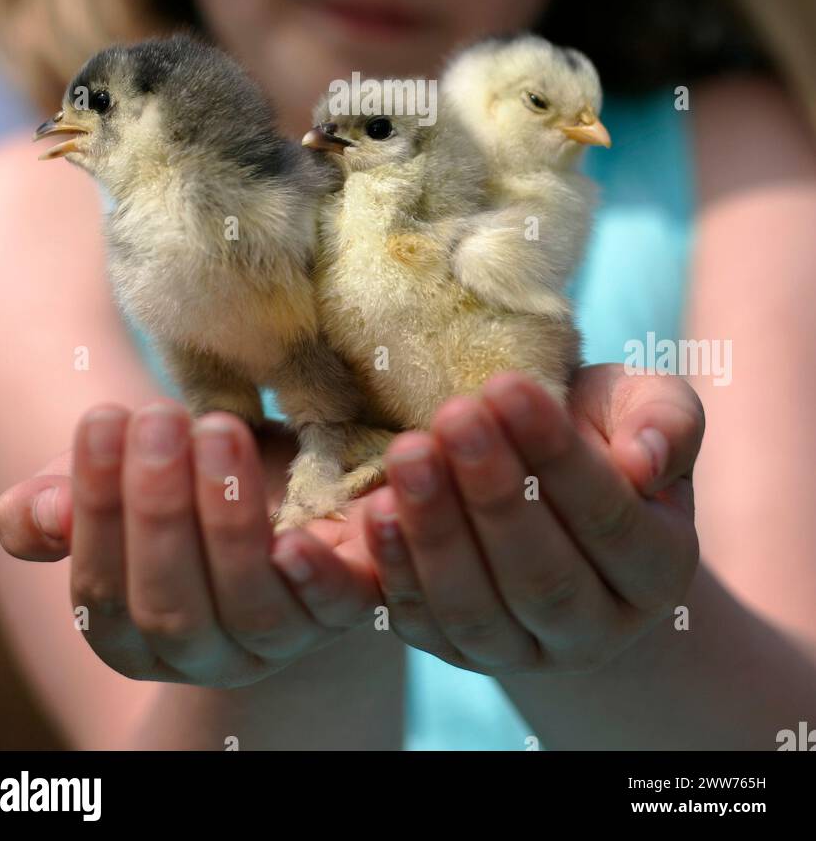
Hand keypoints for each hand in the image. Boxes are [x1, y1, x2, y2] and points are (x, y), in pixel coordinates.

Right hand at [0, 402, 378, 686]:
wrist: (296, 485)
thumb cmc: (188, 480)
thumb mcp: (119, 484)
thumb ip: (57, 505)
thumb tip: (43, 513)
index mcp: (134, 634)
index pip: (102, 594)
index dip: (97, 509)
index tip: (104, 419)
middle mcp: (204, 653)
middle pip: (170, 606)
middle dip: (159, 509)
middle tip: (157, 418)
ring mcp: (280, 639)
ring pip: (249, 605)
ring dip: (229, 519)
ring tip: (218, 431)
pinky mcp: (349, 609)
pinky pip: (335, 609)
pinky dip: (316, 577)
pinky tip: (295, 533)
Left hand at [359, 365, 702, 674]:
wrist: (546, 484)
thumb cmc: (600, 432)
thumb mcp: (645, 407)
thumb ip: (666, 421)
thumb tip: (645, 462)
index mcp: (657, 568)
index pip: (610, 519)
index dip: (559, 456)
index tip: (507, 386)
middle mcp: (597, 628)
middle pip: (543, 577)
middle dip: (493, 493)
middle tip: (453, 415)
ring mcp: (524, 651)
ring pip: (478, 611)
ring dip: (436, 530)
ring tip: (408, 453)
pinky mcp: (458, 653)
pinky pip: (424, 625)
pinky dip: (396, 571)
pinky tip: (373, 512)